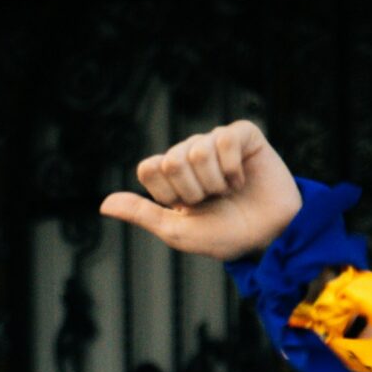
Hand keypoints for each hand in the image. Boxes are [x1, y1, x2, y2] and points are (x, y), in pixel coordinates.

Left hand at [100, 121, 300, 261]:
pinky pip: (225, 139)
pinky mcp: (243, 135)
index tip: (188, 208)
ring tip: (229, 191)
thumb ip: (141, 213)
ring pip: (198, 150)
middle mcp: (190, 154)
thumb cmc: (225, 236)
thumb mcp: (178, 231)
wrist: (269, 237)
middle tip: (213, 200)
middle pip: (172, 159)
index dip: (168, 193)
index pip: (149, 168)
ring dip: (216, 181)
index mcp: (170, 176)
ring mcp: (216, 142)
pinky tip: (243, 179)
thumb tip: (103, 205)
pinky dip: (234, 167)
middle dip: (194, 190)